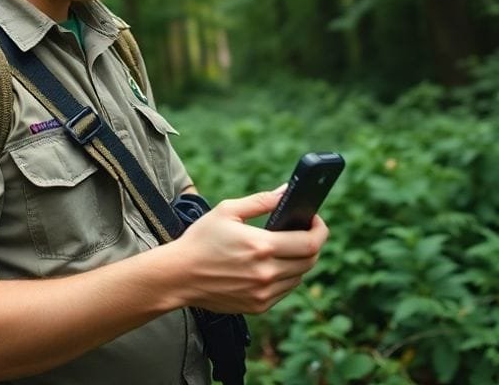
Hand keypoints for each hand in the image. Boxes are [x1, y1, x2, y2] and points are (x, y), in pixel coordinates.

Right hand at [165, 187, 327, 313]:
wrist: (178, 276)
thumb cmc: (200, 240)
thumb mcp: (228, 211)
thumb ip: (262, 200)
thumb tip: (287, 190)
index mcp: (261, 246)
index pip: (311, 242)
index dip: (320, 229)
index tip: (316, 220)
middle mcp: (266, 273)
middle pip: (310, 261)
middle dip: (312, 243)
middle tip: (303, 231)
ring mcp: (263, 293)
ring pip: (299, 276)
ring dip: (299, 261)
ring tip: (286, 247)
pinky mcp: (258, 307)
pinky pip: (285, 290)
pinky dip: (286, 277)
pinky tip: (272, 265)